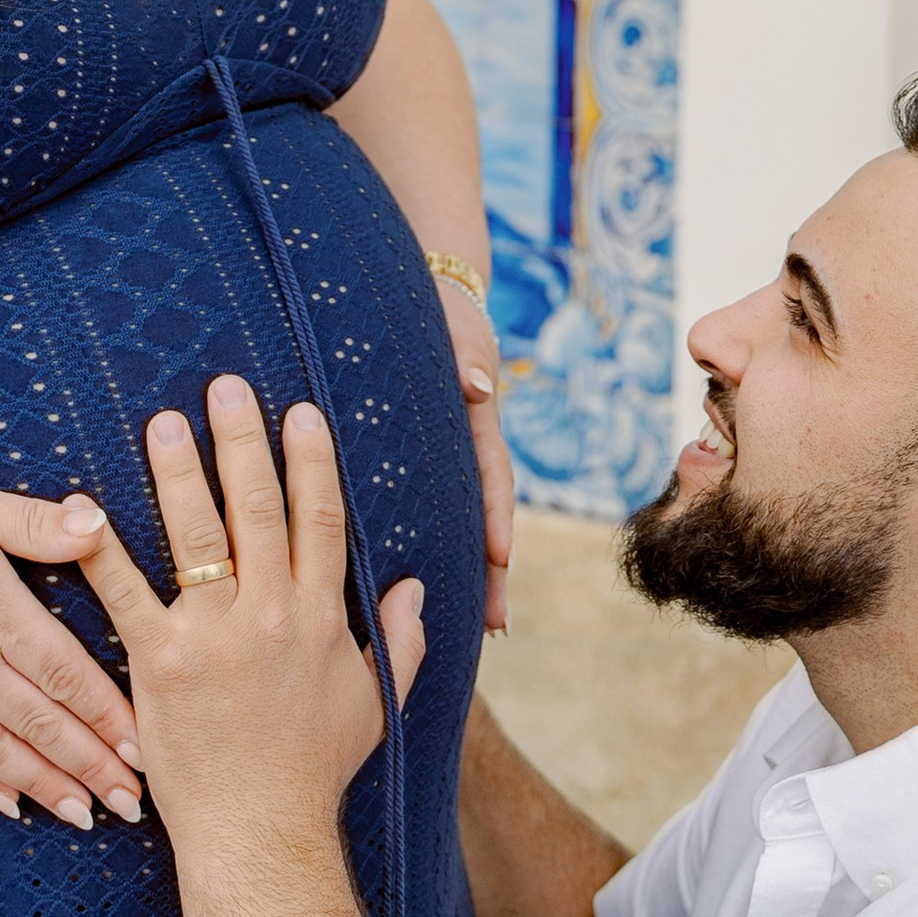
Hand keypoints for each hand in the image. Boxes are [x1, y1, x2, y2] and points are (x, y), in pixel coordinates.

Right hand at [0, 463, 144, 831]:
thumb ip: (35, 523)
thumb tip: (99, 523)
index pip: (69, 675)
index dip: (110, 716)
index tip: (145, 750)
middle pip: (43, 725)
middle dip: (93, 768)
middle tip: (133, 805)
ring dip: (45, 787)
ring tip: (84, 817)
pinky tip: (6, 806)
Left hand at [69, 376, 426, 863]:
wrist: (261, 836)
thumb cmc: (314, 773)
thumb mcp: (373, 703)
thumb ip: (399, 640)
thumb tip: (411, 585)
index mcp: (321, 618)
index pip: (321, 519)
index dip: (312, 460)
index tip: (300, 411)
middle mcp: (270, 616)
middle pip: (258, 509)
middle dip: (242, 441)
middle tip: (226, 385)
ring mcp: (212, 638)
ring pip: (196, 537)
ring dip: (179, 472)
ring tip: (163, 420)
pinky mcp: (159, 665)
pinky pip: (125, 596)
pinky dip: (101, 549)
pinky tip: (82, 506)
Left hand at [438, 279, 514, 633]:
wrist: (431, 290)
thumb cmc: (443, 308)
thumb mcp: (459, 326)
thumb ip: (468, 353)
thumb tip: (479, 388)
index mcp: (477, 421)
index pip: (492, 475)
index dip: (497, 517)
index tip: (502, 558)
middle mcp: (466, 447)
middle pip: (484, 516)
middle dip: (493, 571)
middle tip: (497, 626)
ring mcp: (449, 456)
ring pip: (460, 520)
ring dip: (469, 569)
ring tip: (471, 625)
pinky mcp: (425, 458)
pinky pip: (431, 507)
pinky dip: (435, 544)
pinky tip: (415, 584)